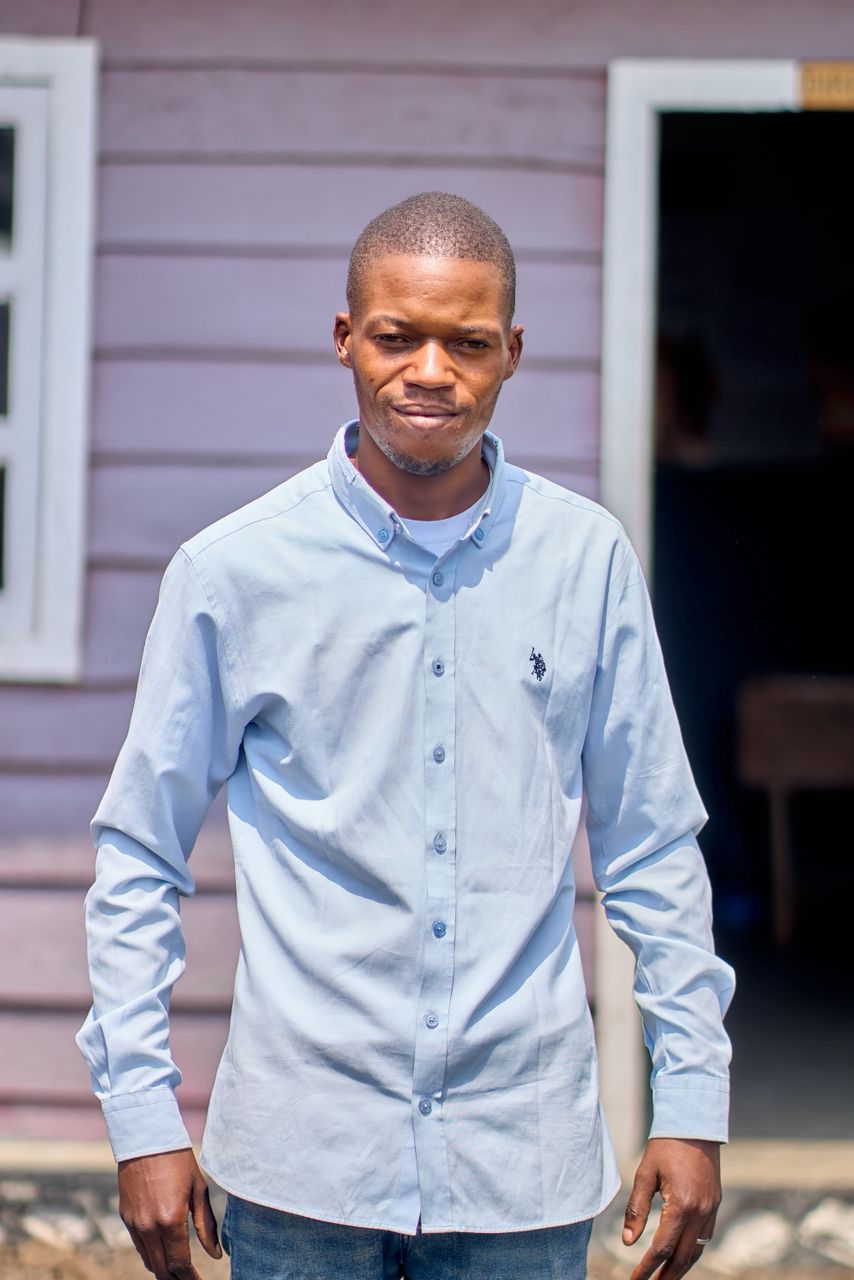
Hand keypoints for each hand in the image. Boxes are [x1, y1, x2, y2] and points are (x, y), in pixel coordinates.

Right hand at [117, 1148, 221, 1277]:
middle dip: (177, 1279)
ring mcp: (134, 1223)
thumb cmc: (179, 1160)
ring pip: (148, 1261)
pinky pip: (139, 1246)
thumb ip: (206, 1225)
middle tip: (190, 1279)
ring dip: (163, 1269)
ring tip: (179, 1271)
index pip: (180, 1263)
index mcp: (171, 1220)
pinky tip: (163, 1252)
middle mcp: (150, 1226)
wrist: (146, 1138)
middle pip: (162, 1269)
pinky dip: (151, 1254)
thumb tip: (216, 1255)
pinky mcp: (125, 1217)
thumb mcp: (198, 1189)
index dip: (190, 1278)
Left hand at [622, 1137, 720, 1279]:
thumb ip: (637, 1209)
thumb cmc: (665, 1146)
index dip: (647, 1268)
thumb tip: (628, 1241)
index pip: (662, 1248)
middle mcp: (700, 1212)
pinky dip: (692, 1251)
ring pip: (697, 1251)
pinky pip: (705, 1237)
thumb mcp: (645, 1174)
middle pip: (682, 1258)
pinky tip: (680, 1255)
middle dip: (666, 1277)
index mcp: (682, 1205)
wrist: (694, 1124)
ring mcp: (711, 1209)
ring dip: (680, 1268)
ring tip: (664, 1278)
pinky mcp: (715, 1204)